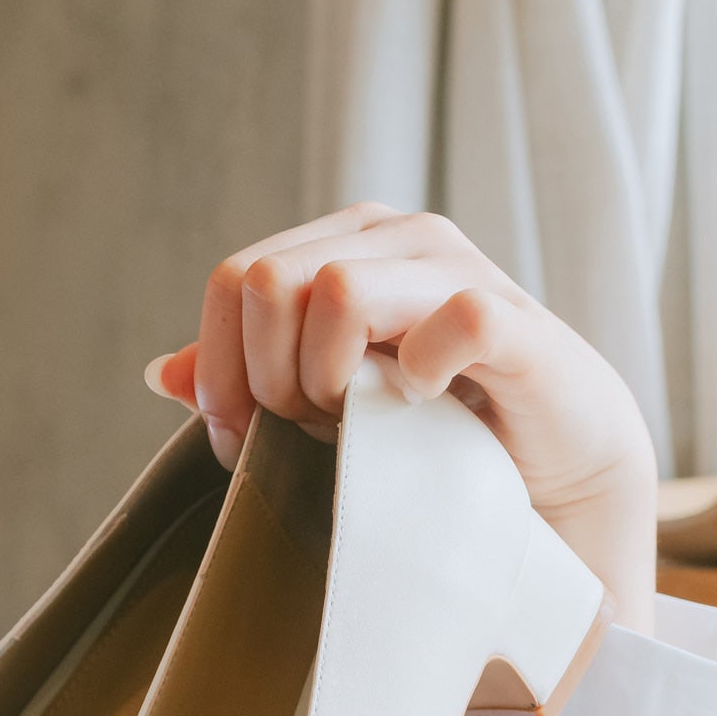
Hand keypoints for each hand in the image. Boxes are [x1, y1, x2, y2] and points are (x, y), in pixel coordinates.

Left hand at [150, 203, 656, 625]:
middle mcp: (395, 237)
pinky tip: (425, 403)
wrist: (554, 478)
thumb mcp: (325, 411)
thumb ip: (249, 384)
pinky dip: (415, 375)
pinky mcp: (510, 318)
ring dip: (328, 380)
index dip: (224, 369)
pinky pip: (441, 321)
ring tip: (365, 422)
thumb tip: (162, 374)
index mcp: (342, 246)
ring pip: (334, 290)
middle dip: (269, 379)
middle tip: (316, 430)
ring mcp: (456, 268)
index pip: (234, 279)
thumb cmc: (434, 438)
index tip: (254, 434)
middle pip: (266, 282)